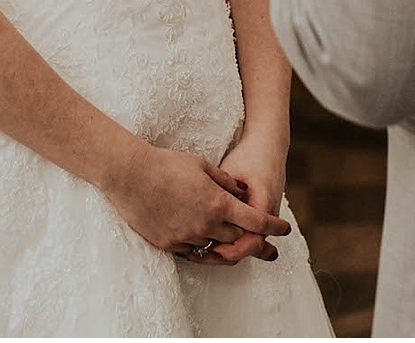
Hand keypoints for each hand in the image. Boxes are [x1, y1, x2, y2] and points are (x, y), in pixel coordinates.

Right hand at [99, 141, 290, 262]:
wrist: (129, 174)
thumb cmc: (166, 164)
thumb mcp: (202, 165)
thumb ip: (226, 182)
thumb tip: (241, 192)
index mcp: (218, 203)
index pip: (256, 222)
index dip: (274, 227)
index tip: (284, 230)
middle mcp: (206, 224)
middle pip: (237, 238)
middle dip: (244, 233)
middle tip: (243, 226)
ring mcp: (187, 236)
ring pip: (215, 247)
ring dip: (221, 240)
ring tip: (217, 229)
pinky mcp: (169, 244)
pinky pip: (192, 251)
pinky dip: (199, 243)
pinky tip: (194, 231)